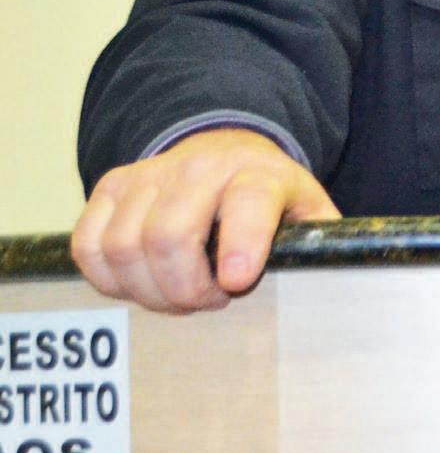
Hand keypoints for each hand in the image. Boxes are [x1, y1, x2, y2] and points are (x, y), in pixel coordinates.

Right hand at [69, 128, 339, 313]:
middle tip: (209, 301)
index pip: (248, 203)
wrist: (227, 150)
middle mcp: (200, 168)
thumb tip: (338, 287)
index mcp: (258, 175)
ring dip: (148, 290)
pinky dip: (110, 279)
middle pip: (168, 238)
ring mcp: (148, 174)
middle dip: (184, 289)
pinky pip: (88, 246)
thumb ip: (323, 246)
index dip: (241, 244)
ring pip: (123, 247)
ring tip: (181, 293)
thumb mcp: (310, 214)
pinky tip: (143, 281)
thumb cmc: (272, 199)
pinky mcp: (111, 187)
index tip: (235, 283)